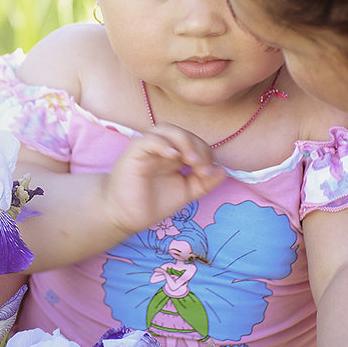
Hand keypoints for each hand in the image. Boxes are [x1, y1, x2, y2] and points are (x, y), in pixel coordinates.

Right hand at [101, 125, 224, 234]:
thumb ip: (204, 183)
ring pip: (165, 129)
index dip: (205, 154)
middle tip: (201, 168)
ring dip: (183, 141)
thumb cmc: (151, 204)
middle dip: (197, 147)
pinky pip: (148, 140)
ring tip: (190, 160)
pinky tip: (173, 156)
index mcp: (172, 155)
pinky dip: (163, 144)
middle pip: (182, 133)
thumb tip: (223, 171)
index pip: (194, 142)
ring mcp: (146, 149)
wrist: (125, 217)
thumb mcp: (185, 193)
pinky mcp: (134, 154)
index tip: (208, 174)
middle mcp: (160, 148)